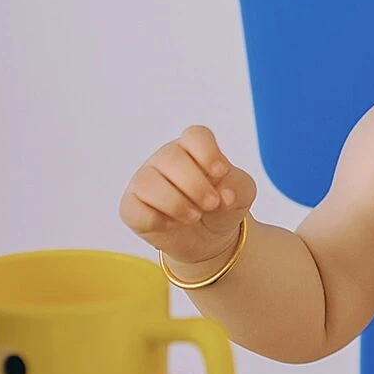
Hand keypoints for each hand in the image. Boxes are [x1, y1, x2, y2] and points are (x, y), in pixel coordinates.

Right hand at [119, 126, 257, 266]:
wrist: (210, 237)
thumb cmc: (222, 204)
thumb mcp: (241, 193)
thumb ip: (238, 186)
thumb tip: (224, 194)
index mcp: (194, 148)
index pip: (195, 136)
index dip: (208, 152)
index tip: (221, 172)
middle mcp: (165, 159)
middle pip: (171, 158)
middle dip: (195, 185)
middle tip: (212, 203)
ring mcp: (145, 180)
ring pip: (149, 183)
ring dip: (176, 203)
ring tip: (194, 216)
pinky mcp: (132, 206)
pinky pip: (135, 209)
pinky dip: (156, 220)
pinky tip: (172, 224)